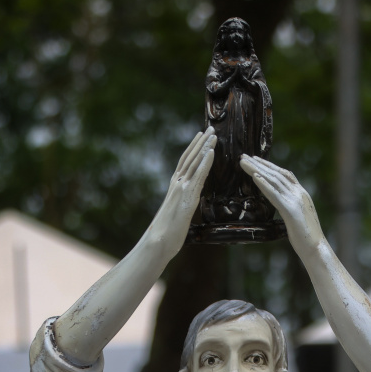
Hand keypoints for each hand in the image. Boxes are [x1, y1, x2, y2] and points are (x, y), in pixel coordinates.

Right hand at [148, 127, 215, 254]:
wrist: (157, 243)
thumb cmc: (166, 234)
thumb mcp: (177, 214)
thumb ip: (182, 205)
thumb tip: (186, 206)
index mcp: (175, 187)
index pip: (185, 163)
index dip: (194, 149)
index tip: (201, 137)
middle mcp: (177, 184)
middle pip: (189, 158)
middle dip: (200, 142)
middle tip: (210, 128)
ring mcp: (182, 189)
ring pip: (194, 162)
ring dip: (204, 147)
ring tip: (213, 134)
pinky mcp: (187, 196)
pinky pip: (198, 175)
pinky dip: (205, 162)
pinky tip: (211, 151)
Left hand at [239, 155, 325, 253]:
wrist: (317, 249)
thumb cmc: (306, 237)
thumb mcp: (298, 217)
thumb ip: (290, 207)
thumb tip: (280, 204)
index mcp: (302, 194)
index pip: (284, 174)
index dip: (269, 166)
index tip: (255, 160)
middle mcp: (300, 194)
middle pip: (277, 174)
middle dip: (259, 164)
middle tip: (244, 156)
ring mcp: (296, 201)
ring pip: (273, 181)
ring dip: (257, 170)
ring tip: (244, 163)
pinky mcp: (291, 211)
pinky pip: (275, 195)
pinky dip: (264, 185)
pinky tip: (254, 177)